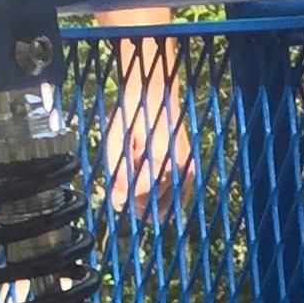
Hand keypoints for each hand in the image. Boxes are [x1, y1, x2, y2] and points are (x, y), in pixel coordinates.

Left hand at [100, 40, 194, 216]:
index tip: (113, 194)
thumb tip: (118, 202)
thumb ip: (118, 172)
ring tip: (136, 185)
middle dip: (136, 204)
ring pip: (167, 208)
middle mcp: (179, 169)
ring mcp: (188, 171)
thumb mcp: (117, 140)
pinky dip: (162, 200)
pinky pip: (177, 199)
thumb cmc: (133, 113)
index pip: (141, 197)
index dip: (124, 199)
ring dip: (149, 204)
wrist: (154, 94)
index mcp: (161, 161)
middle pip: (154, 208)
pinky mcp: (190, 171)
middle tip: (123, 190)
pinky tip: (149, 189)